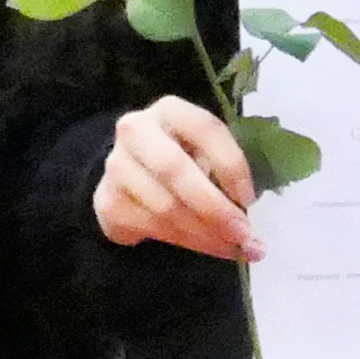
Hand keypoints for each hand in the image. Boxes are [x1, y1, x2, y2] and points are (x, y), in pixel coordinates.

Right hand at [94, 95, 257, 260]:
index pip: (205, 130)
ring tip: (233, 248)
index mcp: (171, 110)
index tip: (250, 200)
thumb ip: (227, 171)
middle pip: (174, 169)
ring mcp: (117, 166)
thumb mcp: (207, 151)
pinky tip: (208, 246)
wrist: (132, 177)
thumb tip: (251, 214)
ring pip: (164, 206)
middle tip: (243, 235)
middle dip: (214, 207)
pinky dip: (186, 242)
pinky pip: (151, 227)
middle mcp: (137, 131)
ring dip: (204, 233)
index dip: (231, 166)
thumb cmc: (185, 159)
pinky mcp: (108, 201)